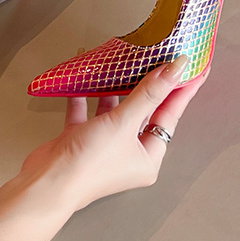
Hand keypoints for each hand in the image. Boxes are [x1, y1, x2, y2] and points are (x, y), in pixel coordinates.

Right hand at [0, 54, 206, 240]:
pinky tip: (84, 77)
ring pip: (115, 111)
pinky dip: (85, 96)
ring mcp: (104, 147)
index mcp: (148, 157)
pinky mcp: (80, 141)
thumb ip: (149, 93)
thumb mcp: (124, 123)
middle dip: (148, 85)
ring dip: (115, 88)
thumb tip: (176, 69)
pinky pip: (87, 113)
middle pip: (143, 112)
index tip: (193, 67)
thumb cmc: (90, 162)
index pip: (170, 116)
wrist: (46, 183)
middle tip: (160, 57)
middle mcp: (128, 154)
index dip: (181, 90)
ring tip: (123, 61)